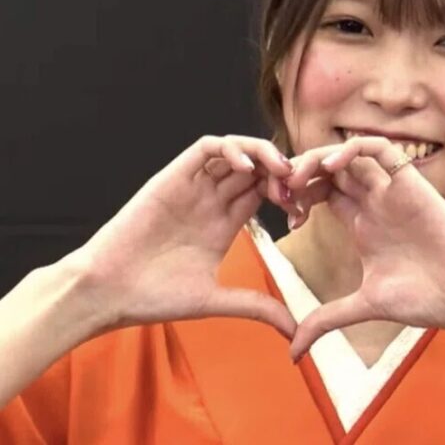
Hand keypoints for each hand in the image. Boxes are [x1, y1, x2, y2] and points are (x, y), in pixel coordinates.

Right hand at [76, 135, 299, 338]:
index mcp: (223, 223)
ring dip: (262, 153)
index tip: (302, 210)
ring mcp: (193, 187)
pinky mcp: (173, 176)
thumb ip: (256, 305)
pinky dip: (230, 149)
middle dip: (281, 170)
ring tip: (280, 170)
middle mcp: (211, 201)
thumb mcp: (216, 299)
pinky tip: (246, 168)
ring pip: (235, 151)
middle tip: (298, 184)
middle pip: (255, 168)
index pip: (263, 192)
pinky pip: (206, 149)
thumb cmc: (155, 297)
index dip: (287, 194)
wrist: (108, 292)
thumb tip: (294, 328)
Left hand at [284, 136, 444, 360]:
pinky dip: (353, 148)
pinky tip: (332, 166)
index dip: (298, 196)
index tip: (285, 215)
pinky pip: (380, 149)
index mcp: (361, 223)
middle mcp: (374, 202)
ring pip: (348, 154)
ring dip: (319, 158)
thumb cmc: (426, 300)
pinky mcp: (410, 181)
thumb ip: (327, 319)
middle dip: (301, 174)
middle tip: (282, 190)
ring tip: (300, 177)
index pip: (321, 192)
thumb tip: (293, 352)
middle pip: (330, 170)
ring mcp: (391, 190)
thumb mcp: (364, 304)